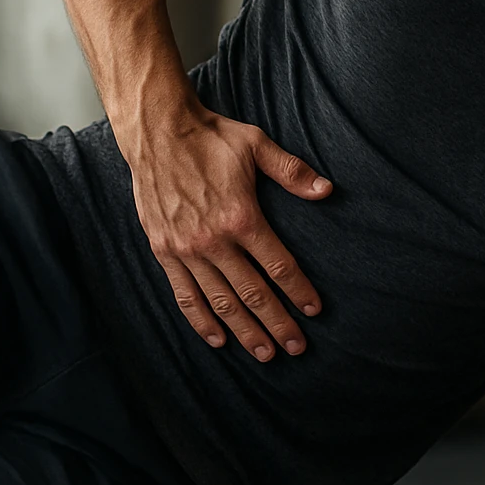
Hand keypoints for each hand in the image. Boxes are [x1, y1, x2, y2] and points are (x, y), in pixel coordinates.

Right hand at [122, 102, 331, 361]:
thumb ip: (292, 172)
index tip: (314, 310)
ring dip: (245, 331)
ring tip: (265, 353)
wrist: (157, 131)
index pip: (278, 266)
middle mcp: (213, 240)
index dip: (299, 292)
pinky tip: (218, 339)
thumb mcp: (257, 145)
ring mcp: (186, 249)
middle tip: (297, 348)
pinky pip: (184, 294)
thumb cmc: (211, 137)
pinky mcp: (164, 251)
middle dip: (278, 324)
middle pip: (253, 294)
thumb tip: (327, 190)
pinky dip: (201, 321)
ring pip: (221, 302)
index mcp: (241, 217)